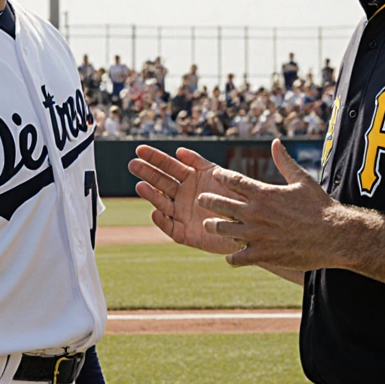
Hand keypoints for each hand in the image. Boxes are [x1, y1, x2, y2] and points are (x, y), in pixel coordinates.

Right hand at [129, 145, 252, 255]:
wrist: (252, 226)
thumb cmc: (238, 197)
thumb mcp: (221, 175)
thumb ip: (200, 163)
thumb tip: (179, 151)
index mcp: (191, 179)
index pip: (169, 165)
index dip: (155, 157)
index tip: (139, 149)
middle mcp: (183, 195)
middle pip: (161, 182)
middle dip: (147, 173)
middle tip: (133, 164)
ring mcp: (183, 214)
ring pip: (163, 203)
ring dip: (151, 195)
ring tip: (141, 186)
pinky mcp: (186, 234)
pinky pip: (171, 228)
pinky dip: (162, 221)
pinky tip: (155, 213)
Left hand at [198, 139, 349, 270]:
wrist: (334, 235)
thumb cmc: (320, 206)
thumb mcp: (302, 180)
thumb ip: (284, 162)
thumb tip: (275, 142)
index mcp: (264, 193)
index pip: (234, 181)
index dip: (222, 178)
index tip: (215, 176)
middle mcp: (256, 213)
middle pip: (220, 204)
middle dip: (208, 201)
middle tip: (201, 200)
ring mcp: (257, 235)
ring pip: (223, 230)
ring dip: (214, 227)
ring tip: (209, 225)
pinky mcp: (262, 254)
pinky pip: (236, 257)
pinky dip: (231, 257)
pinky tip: (230, 256)